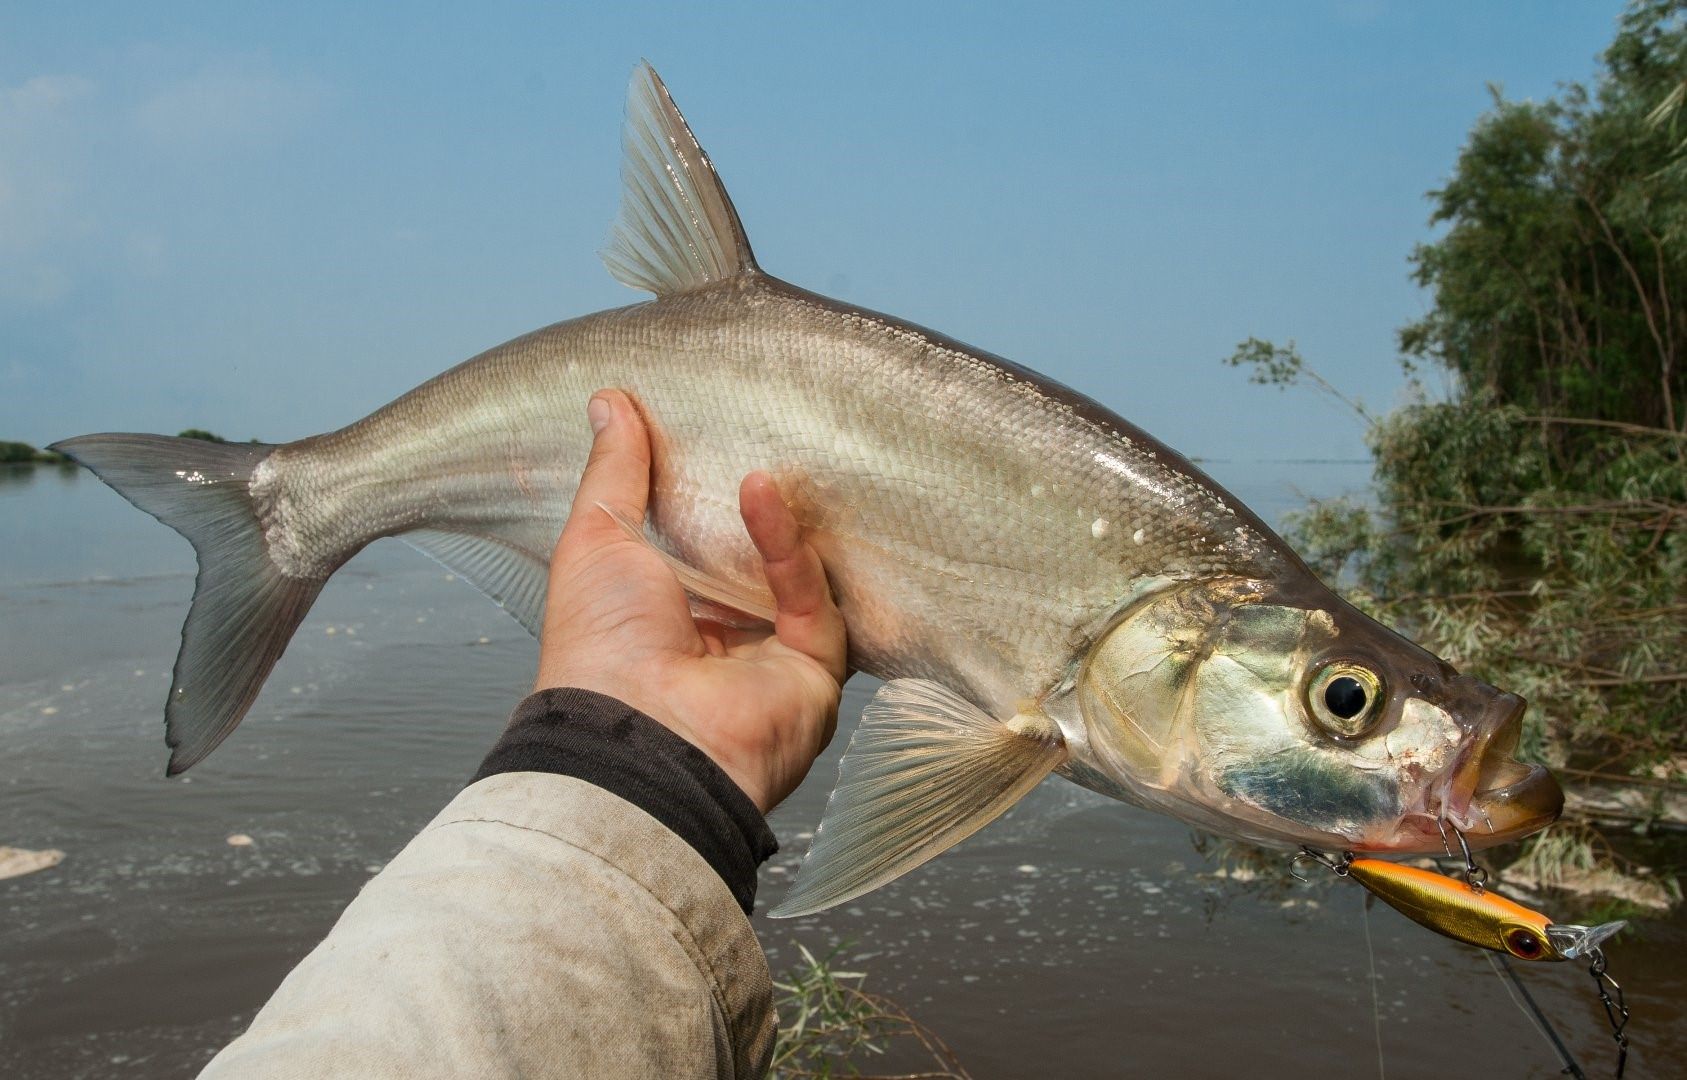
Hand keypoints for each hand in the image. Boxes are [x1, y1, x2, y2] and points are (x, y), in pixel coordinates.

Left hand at [534, 390, 848, 812]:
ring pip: (796, 577)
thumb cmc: (598, 650)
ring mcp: (771, 659)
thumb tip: (609, 401)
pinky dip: (789, 547)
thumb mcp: (594, 540)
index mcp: (665, 618)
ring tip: (754, 461)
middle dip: (752, 507)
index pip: (696, 549)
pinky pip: (812, 599)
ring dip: (775, 522)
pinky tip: (763, 494)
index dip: (701, 495)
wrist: (640, 737)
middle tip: (753, 437)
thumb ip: (614, 473)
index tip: (704, 436)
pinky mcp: (814, 669)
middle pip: (754, 562)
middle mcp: (722, 642)